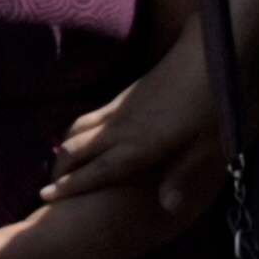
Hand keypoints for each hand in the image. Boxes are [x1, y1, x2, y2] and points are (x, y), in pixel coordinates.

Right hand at [41, 41, 223, 223]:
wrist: (208, 50)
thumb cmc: (215, 101)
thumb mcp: (209, 144)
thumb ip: (183, 175)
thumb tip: (167, 208)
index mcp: (139, 146)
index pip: (96, 171)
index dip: (69, 187)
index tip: (43, 197)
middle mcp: (120, 129)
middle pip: (74, 150)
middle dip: (58, 170)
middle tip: (48, 186)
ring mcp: (118, 109)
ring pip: (76, 129)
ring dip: (64, 148)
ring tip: (60, 164)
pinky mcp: (123, 95)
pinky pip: (88, 116)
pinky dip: (76, 130)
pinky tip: (83, 135)